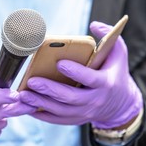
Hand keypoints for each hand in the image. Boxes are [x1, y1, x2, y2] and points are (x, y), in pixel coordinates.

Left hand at [19, 21, 142, 128]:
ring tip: (24, 94)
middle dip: (50, 89)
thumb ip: (109, 35)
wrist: (121, 103)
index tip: (59, 63)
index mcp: (106, 82)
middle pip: (71, 97)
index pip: (90, 78)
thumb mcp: (118, 52)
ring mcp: (85, 112)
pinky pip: (57, 120)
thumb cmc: (115, 72)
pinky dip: (42, 115)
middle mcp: (95, 100)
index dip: (75, 72)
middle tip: (32, 80)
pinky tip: (28, 107)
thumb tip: (93, 25)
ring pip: (61, 111)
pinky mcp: (76, 119)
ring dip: (41, 103)